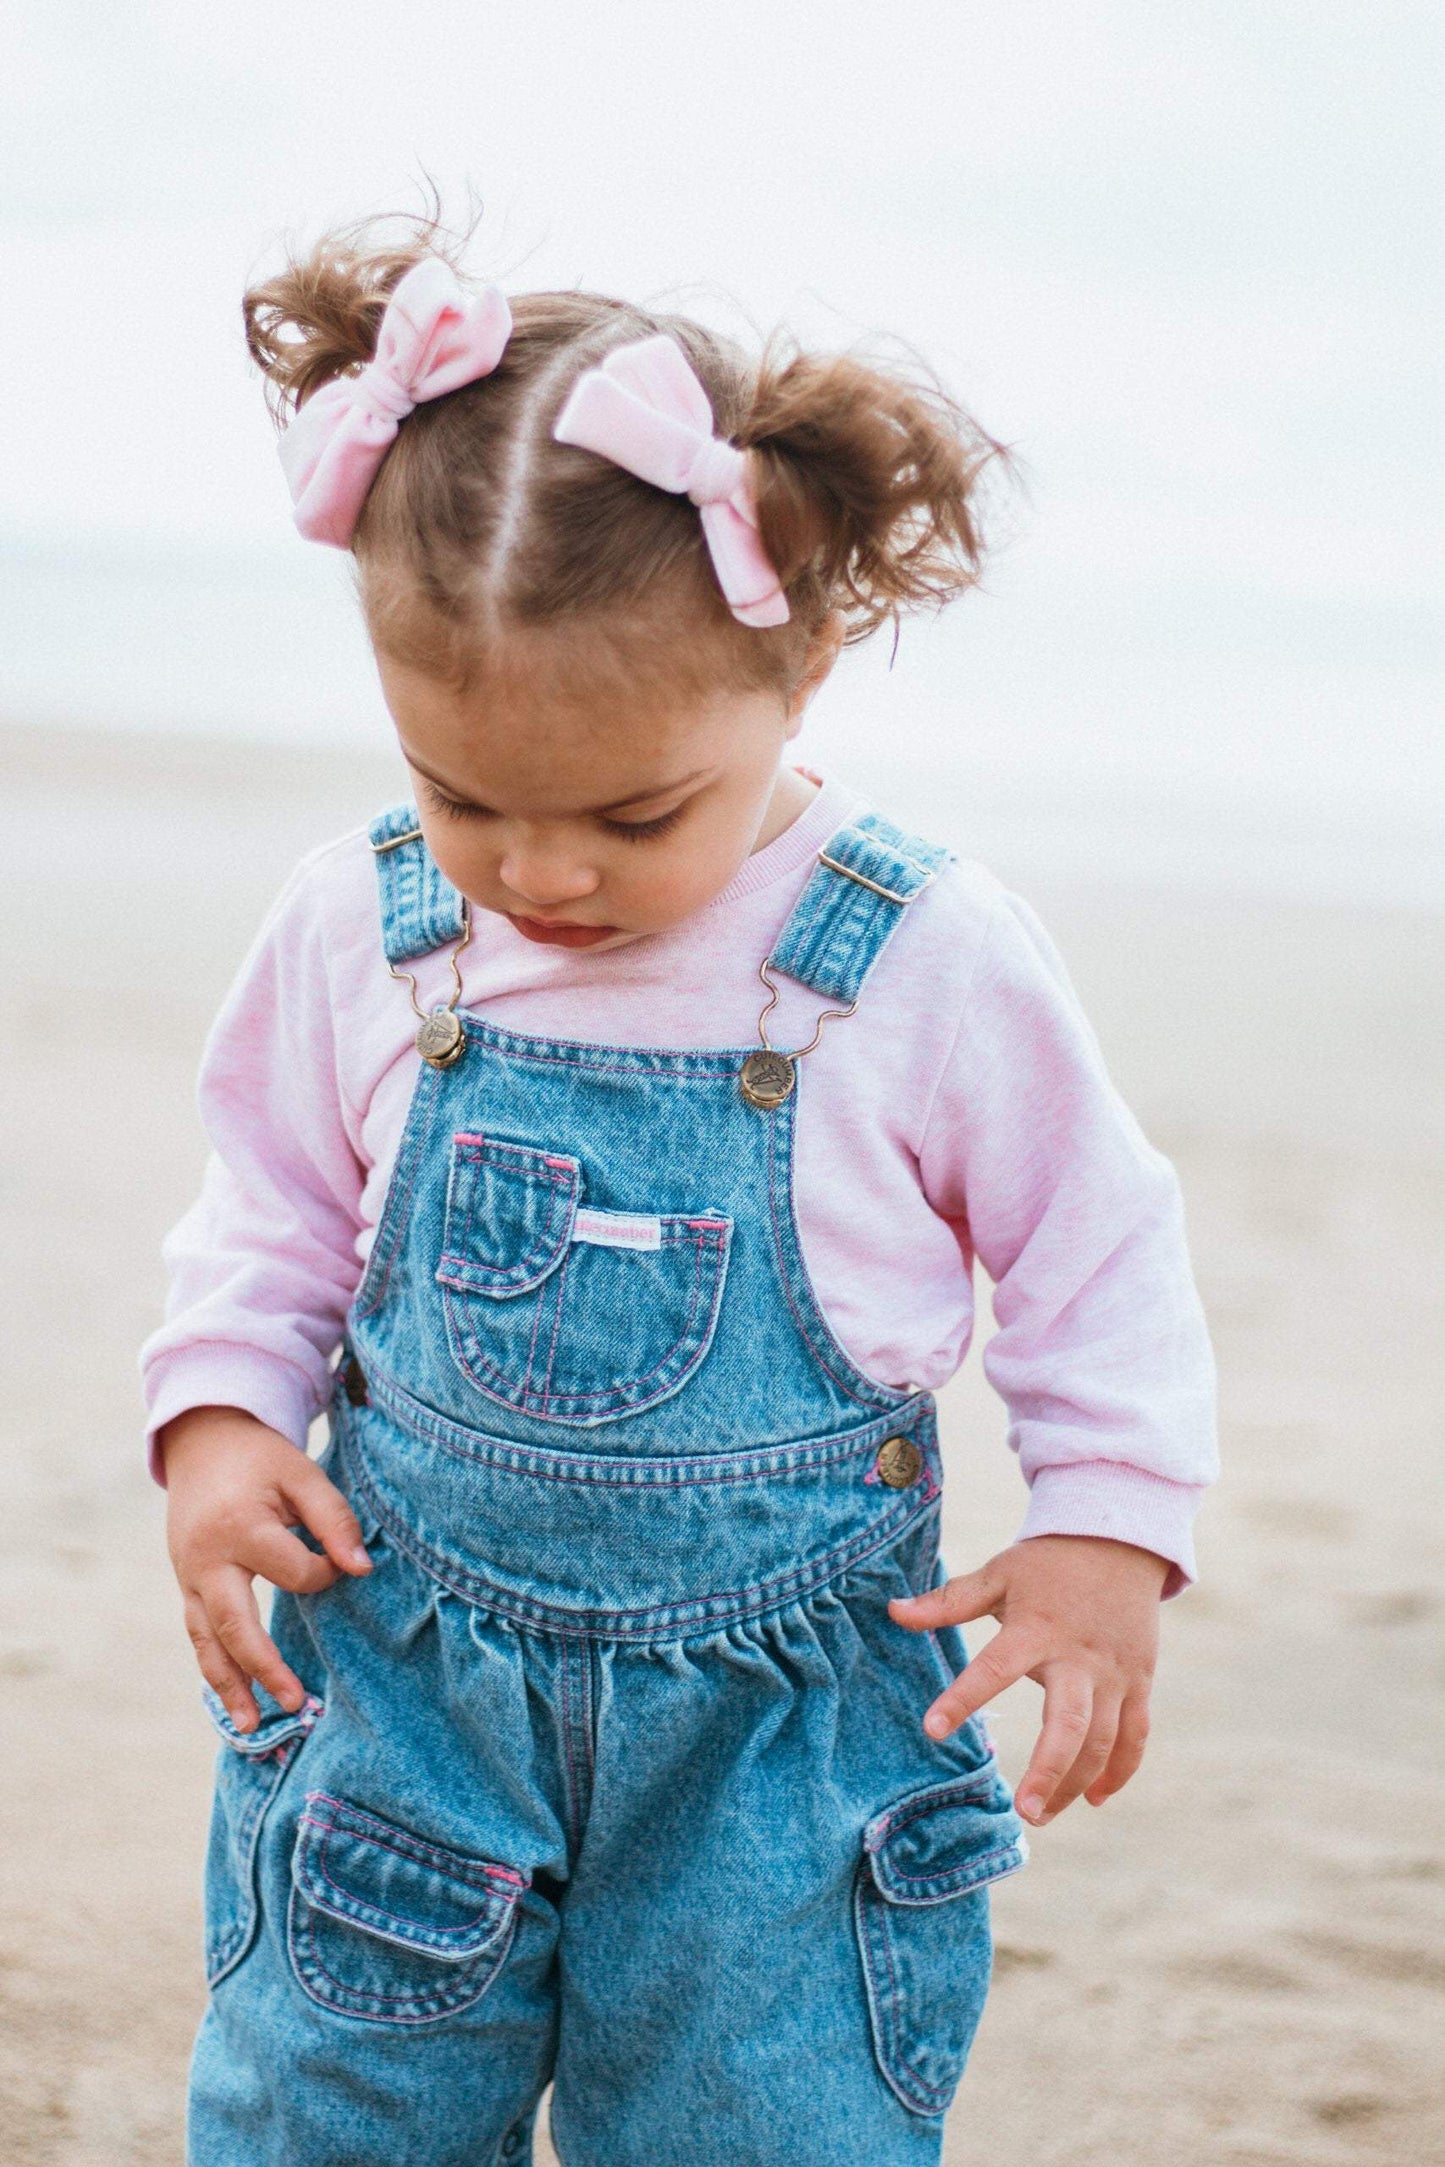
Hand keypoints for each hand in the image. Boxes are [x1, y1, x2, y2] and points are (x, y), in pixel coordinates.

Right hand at [160, 1405, 371, 1732]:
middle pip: (234, 1625)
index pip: (292, 1572)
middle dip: (264, 1669)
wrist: (202, 1442)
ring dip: (228, 1686)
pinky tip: (231, 1698)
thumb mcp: (303, 1473)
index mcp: (240, 1527)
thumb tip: (362, 1569)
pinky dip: (213, 1666)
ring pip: (206, 1640)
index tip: (336, 1560)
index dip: (323, 1571)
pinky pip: (197, 1632)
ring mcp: (188, 1575)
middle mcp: (206, 1559)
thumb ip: (334, 1519)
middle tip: (295, 1705)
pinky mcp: (184, 1584)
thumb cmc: (261, 1459)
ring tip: (250, 1726)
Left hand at [888, 1534, 1169, 1827]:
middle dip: (1050, 1770)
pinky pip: (1135, 1735)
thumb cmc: (1049, 1563)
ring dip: (1077, 1782)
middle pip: (1070, 1723)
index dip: (963, 1699)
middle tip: (1024, 1811)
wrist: (1121, 1539)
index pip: (995, 1669)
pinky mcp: (1139, 1682)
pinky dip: (1120, 1770)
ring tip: (1041, 1814)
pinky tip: (1097, 1799)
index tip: (932, 1730)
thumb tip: (892, 1611)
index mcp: (1036, 1628)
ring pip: (1103, 1739)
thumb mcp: (998, 1575)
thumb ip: (949, 1601)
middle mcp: (1080, 1657)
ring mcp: (1115, 1673)